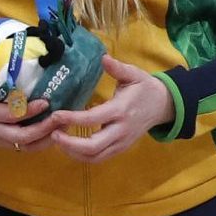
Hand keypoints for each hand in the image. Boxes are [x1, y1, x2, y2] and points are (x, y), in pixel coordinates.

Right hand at [0, 35, 53, 150]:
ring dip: (47, 137)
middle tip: (61, 115)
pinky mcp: (5, 145)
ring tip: (66, 123)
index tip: (45, 101)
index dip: (27, 111)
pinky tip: (57, 132)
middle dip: (43, 128)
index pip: (7, 115)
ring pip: (26, 145)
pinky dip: (42, 143)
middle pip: (20, 136)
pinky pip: (26, 148)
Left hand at [46, 56, 168, 163]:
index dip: (72, 119)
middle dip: (68, 143)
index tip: (55, 115)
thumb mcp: (134, 74)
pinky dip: (81, 156)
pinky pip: (99, 158)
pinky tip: (68, 147)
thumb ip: (118, 68)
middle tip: (52, 133)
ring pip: (94, 157)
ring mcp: (121, 142)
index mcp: (121, 110)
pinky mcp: (120, 149)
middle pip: (92, 146)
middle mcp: (120, 130)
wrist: (163, 106)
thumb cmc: (144, 88)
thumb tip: (103, 57)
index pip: (93, 119)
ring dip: (72, 152)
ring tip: (56, 140)